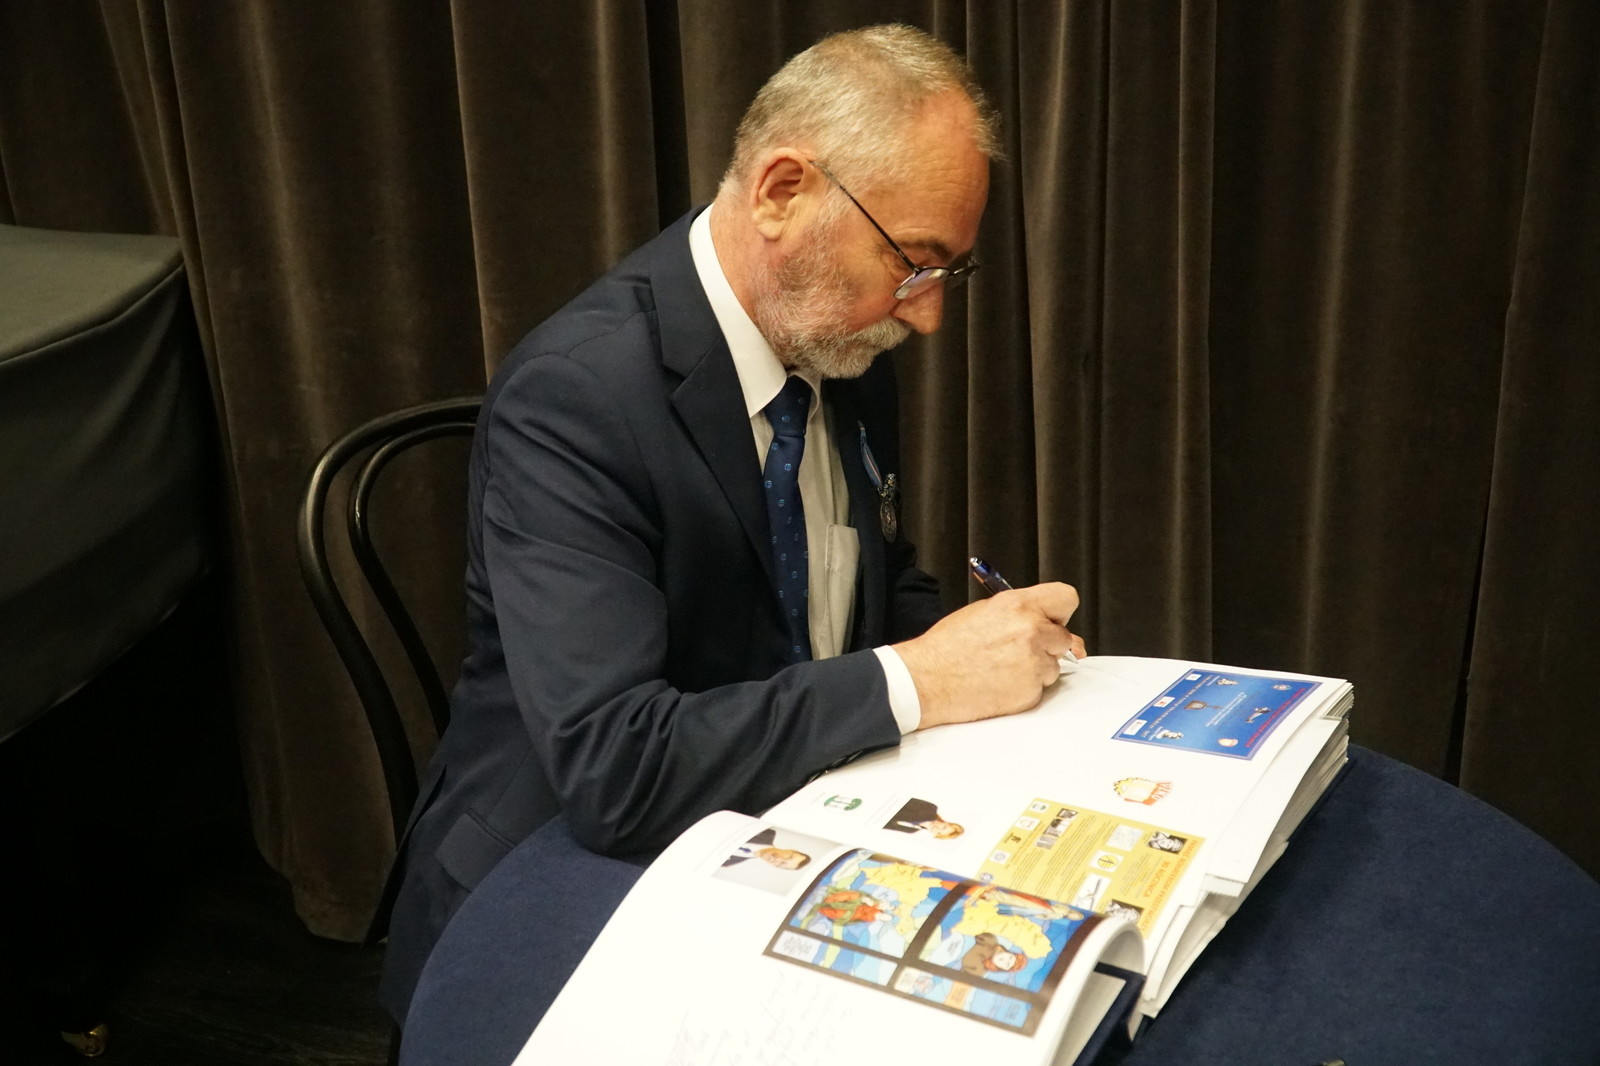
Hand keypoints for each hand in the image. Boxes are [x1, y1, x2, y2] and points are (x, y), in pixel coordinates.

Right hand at [892, 583, 1084, 729]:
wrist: (927, 680)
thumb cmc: (948, 648)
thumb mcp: (983, 613)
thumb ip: (1020, 614)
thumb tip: (1048, 624)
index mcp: (1018, 605)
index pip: (1066, 598)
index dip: (1060, 612)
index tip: (1053, 620)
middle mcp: (1031, 631)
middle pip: (1065, 637)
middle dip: (1048, 644)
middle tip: (1018, 649)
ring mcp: (1034, 663)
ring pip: (1053, 666)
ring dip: (1035, 668)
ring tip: (1001, 668)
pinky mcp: (1031, 691)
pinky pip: (1040, 688)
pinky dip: (1025, 688)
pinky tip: (1000, 683)